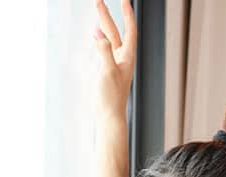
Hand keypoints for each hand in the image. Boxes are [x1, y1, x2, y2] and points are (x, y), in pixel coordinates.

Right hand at [93, 0, 136, 119]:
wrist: (109, 116)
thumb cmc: (111, 97)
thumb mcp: (107, 72)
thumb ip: (104, 52)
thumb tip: (100, 36)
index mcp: (127, 57)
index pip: (129, 30)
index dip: (127, 14)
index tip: (123, 0)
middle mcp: (123, 59)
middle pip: (116, 31)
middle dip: (107, 16)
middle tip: (98, 1)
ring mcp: (115, 64)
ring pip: (110, 39)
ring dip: (104, 25)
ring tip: (98, 11)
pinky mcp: (108, 70)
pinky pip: (104, 49)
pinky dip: (100, 38)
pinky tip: (95, 34)